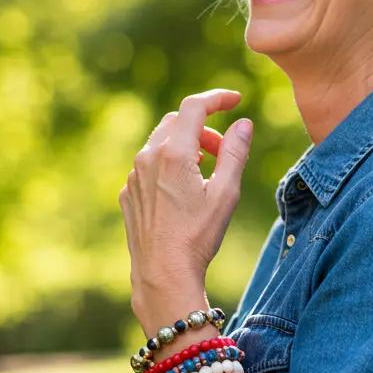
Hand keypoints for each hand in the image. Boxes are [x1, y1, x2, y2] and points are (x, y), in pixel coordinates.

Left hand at [119, 89, 253, 326]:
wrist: (162, 274)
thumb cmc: (198, 237)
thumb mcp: (226, 194)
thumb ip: (236, 153)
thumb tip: (243, 123)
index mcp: (173, 154)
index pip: (194, 107)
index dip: (217, 98)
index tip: (235, 100)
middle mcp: (147, 159)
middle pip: (176, 121)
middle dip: (204, 127)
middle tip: (224, 151)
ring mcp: (134, 176)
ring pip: (161, 143)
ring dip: (187, 146)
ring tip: (206, 172)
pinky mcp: (129, 193)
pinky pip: (149, 165)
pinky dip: (170, 165)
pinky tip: (184, 192)